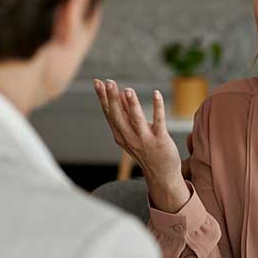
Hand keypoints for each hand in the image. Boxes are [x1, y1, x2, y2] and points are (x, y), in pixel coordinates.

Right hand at [93, 79, 188, 210]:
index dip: (103, 98)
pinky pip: (158, 122)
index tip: (97, 82)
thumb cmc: (146, 151)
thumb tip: (121, 94)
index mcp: (120, 134)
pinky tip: (157, 94)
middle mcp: (129, 137)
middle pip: (118, 116)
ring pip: (136, 119)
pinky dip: (157, 107)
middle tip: (108, 82)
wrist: (160, 174)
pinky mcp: (160, 140)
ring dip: (131, 104)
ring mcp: (144, 139)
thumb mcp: (131, 134)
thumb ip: (127, 115)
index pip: (109, 113)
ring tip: (128, 90)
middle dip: (112, 98)